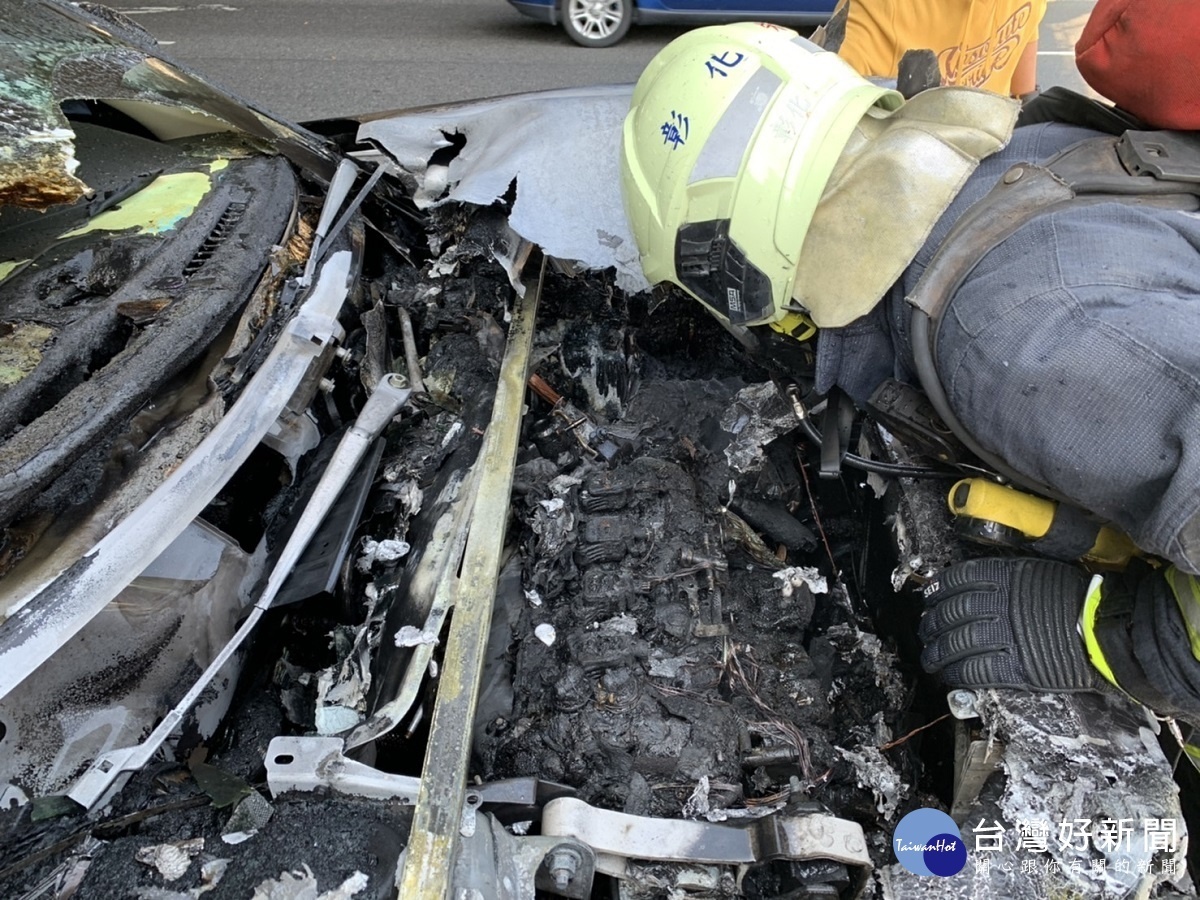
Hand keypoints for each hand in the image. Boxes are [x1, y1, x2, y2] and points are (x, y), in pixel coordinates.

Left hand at [918, 557, 1098, 691]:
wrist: (1109, 629)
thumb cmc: (1081, 599)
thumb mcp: (1041, 574)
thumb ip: (1009, 579)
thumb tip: (982, 585)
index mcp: (1007, 578)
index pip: (959, 580)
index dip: (939, 591)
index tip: (929, 599)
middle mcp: (1001, 605)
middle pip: (953, 613)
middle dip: (933, 624)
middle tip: (925, 632)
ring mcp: (1008, 636)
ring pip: (959, 643)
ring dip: (939, 652)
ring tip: (930, 658)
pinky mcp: (1017, 667)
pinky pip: (977, 670)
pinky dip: (958, 674)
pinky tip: (949, 676)